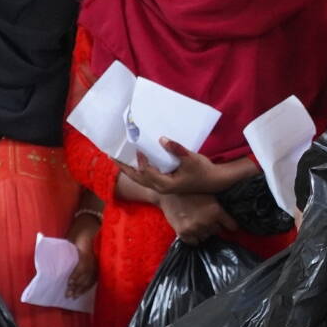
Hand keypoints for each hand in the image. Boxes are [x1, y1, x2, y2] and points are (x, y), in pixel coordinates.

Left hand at [67, 211, 99, 296]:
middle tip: (69, 294)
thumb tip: (56, 264)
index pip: (84, 265)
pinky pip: (97, 275)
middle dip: (79, 285)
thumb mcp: (71, 237)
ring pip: (93, 276)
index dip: (77, 275)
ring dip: (84, 287)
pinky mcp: (101, 261)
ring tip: (75, 296)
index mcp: (88, 249)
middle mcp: (96, 256)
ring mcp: (100, 259)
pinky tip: (85, 290)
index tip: (70, 283)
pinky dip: (91, 283)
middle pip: (89, 274)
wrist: (91, 221)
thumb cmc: (79, 229)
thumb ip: (66, 251)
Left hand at [119, 140, 244, 195]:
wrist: (214, 182)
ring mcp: (162, 186)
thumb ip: (177, 149)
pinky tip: (136, 161)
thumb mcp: (192, 159)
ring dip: (128, 169)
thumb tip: (162, 139)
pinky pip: (146, 177)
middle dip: (124, 167)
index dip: (140, 160)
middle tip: (112, 155)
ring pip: (140, 179)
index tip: (137, 148)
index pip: (146, 171)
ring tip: (118, 159)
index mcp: (165, 183)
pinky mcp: (165, 183)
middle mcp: (161, 187)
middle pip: (137, 177)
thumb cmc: (203, 170)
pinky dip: (138, 169)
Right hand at [158, 193, 237, 244]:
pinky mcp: (183, 233)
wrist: (168, 194)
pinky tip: (192, 228)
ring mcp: (194, 229)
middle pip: (218, 231)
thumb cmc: (190, 191)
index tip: (229, 224)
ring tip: (198, 221)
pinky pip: (194, 242)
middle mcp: (206, 221)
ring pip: (206, 237)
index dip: (230, 224)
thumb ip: (221, 207)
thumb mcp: (210, 194)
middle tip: (207, 217)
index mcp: (216, 211)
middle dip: (215, 225)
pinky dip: (194, 237)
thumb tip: (234, 220)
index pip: (232, 226)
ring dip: (204, 231)